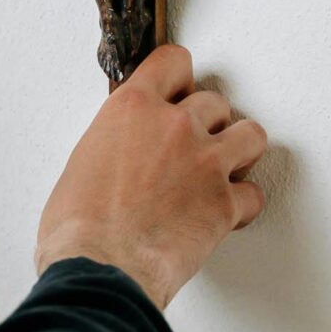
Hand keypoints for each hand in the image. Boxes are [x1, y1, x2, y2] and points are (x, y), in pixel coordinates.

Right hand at [32, 43, 267, 309]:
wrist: (99, 269)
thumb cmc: (77, 228)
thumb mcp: (82, 163)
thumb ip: (113, 144)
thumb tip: (119, 157)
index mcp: (132, 109)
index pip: (173, 62)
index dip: (179, 78)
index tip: (178, 92)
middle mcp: (174, 126)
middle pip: (214, 101)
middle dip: (206, 123)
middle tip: (192, 147)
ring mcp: (206, 163)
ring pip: (251, 134)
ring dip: (239, 150)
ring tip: (224, 169)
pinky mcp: (225, 203)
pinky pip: (253, 194)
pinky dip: (241, 206)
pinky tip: (225, 215)